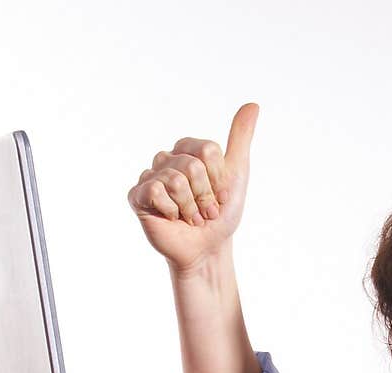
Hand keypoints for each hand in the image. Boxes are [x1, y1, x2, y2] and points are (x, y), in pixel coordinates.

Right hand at [127, 103, 259, 273]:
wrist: (207, 249)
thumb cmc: (220, 215)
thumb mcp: (236, 174)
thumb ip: (240, 139)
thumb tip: (253, 105)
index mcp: (187, 150)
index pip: (207, 151)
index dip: (218, 179)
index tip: (220, 196)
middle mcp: (166, 158)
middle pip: (193, 166)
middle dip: (205, 197)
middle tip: (205, 212)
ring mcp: (150, 176)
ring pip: (177, 181)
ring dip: (191, 208)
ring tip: (191, 219)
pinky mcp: (138, 196)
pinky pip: (156, 192)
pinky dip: (172, 211)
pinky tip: (172, 219)